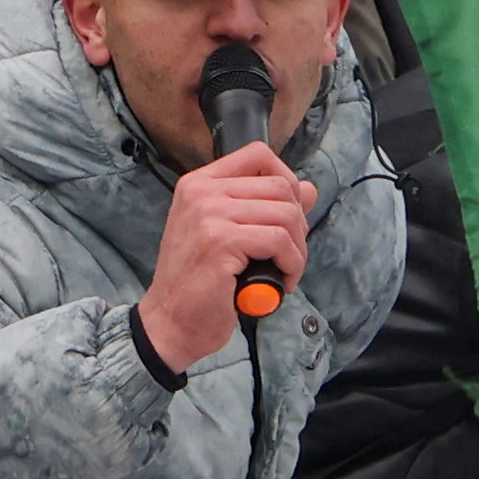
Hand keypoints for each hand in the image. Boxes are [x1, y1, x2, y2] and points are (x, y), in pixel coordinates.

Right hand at [143, 146, 315, 370]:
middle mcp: (201, 192)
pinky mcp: (221, 242)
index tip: (288, 216)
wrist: (170, 323)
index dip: (286, 180)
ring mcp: (209, 215)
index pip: (258, 155)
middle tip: (288, 255)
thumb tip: (309, 188)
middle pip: (279, 186)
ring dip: (297, 249)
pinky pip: (279, 242)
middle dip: (298, 224)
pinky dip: (292, 265)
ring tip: (286, 271)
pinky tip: (281, 282)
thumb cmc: (199, 284)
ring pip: (285, 214)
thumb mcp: (230, 236)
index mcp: (198, 184)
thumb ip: (265, 208)